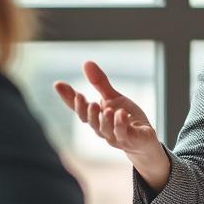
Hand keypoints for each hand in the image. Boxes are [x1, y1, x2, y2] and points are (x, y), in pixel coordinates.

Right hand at [53, 61, 170, 189]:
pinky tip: (121, 113)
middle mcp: (102, 129)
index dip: (68, 98)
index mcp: (96, 118)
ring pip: (105, 130)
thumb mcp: (113, 97)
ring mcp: (116, 137)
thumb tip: (86, 62)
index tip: (58, 84)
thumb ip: (99, 83)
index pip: (79, 109)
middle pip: (90, 121)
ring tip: (106, 108)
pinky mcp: (131, 140)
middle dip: (85, 110)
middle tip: (82, 97)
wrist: (145, 140)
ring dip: (104, 118)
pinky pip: (123, 133)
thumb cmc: (126, 118)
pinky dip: (121, 124)